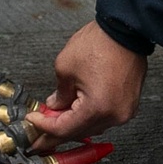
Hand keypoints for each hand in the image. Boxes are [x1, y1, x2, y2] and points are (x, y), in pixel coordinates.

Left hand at [25, 21, 146, 145]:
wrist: (125, 29)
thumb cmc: (101, 43)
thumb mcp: (65, 67)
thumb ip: (58, 93)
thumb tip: (56, 105)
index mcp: (97, 108)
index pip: (64, 129)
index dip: (44, 127)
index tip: (33, 122)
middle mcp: (114, 115)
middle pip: (78, 132)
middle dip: (56, 132)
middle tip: (39, 134)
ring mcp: (124, 111)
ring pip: (92, 127)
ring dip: (73, 124)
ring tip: (55, 119)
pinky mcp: (129, 104)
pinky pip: (104, 117)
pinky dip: (88, 116)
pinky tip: (75, 111)